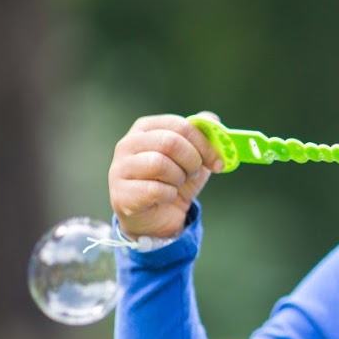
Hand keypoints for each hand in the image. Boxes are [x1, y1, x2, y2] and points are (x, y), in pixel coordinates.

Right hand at [109, 112, 224, 239]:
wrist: (158, 217)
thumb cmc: (173, 181)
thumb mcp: (193, 157)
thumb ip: (202, 136)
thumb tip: (213, 120)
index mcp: (146, 128)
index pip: (179, 125)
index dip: (203, 144)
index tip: (218, 162)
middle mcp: (127, 144)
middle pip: (169, 142)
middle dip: (192, 160)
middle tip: (194, 173)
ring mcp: (120, 169)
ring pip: (159, 164)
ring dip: (178, 177)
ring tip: (177, 184)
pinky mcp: (121, 194)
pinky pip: (154, 189)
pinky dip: (169, 195)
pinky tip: (167, 197)